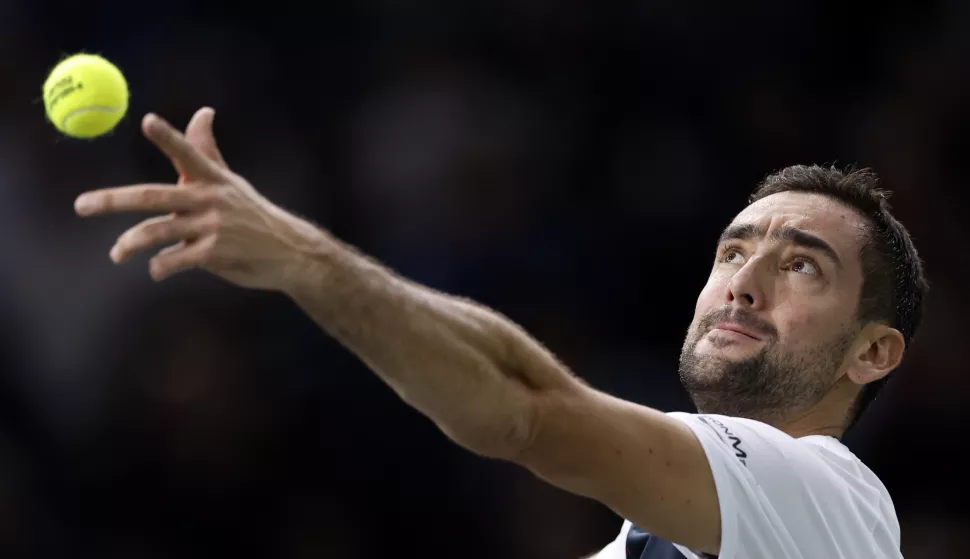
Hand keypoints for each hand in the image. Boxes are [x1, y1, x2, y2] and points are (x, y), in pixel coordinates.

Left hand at [75, 108, 316, 289]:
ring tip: (117, 254)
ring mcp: (212, 228)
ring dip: (130, 244)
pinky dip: (160, 266)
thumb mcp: (230, 181)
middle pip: (153, 197)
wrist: (289, 251)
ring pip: (156, 232)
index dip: (168, 137)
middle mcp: (210, 200)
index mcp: (212, 178)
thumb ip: (206, 150)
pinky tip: (157, 268)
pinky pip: (173, 261)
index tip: (147, 121)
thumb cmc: (253, 214)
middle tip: (81, 205)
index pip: (187, 153)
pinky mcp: (215, 255)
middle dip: (113, 200)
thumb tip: (203, 110)